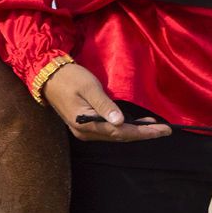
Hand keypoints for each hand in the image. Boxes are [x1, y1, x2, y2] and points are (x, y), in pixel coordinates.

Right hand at [42, 63, 169, 141]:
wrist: (47, 75)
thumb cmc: (70, 77)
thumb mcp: (89, 87)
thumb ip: (104, 105)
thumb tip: (120, 122)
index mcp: (86, 124)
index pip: (121, 132)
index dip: (144, 132)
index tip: (163, 130)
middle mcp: (86, 132)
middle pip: (120, 137)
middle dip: (143, 134)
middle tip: (164, 130)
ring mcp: (84, 131)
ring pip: (115, 135)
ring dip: (135, 132)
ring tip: (153, 127)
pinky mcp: (84, 125)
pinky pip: (109, 131)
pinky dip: (124, 128)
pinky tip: (134, 123)